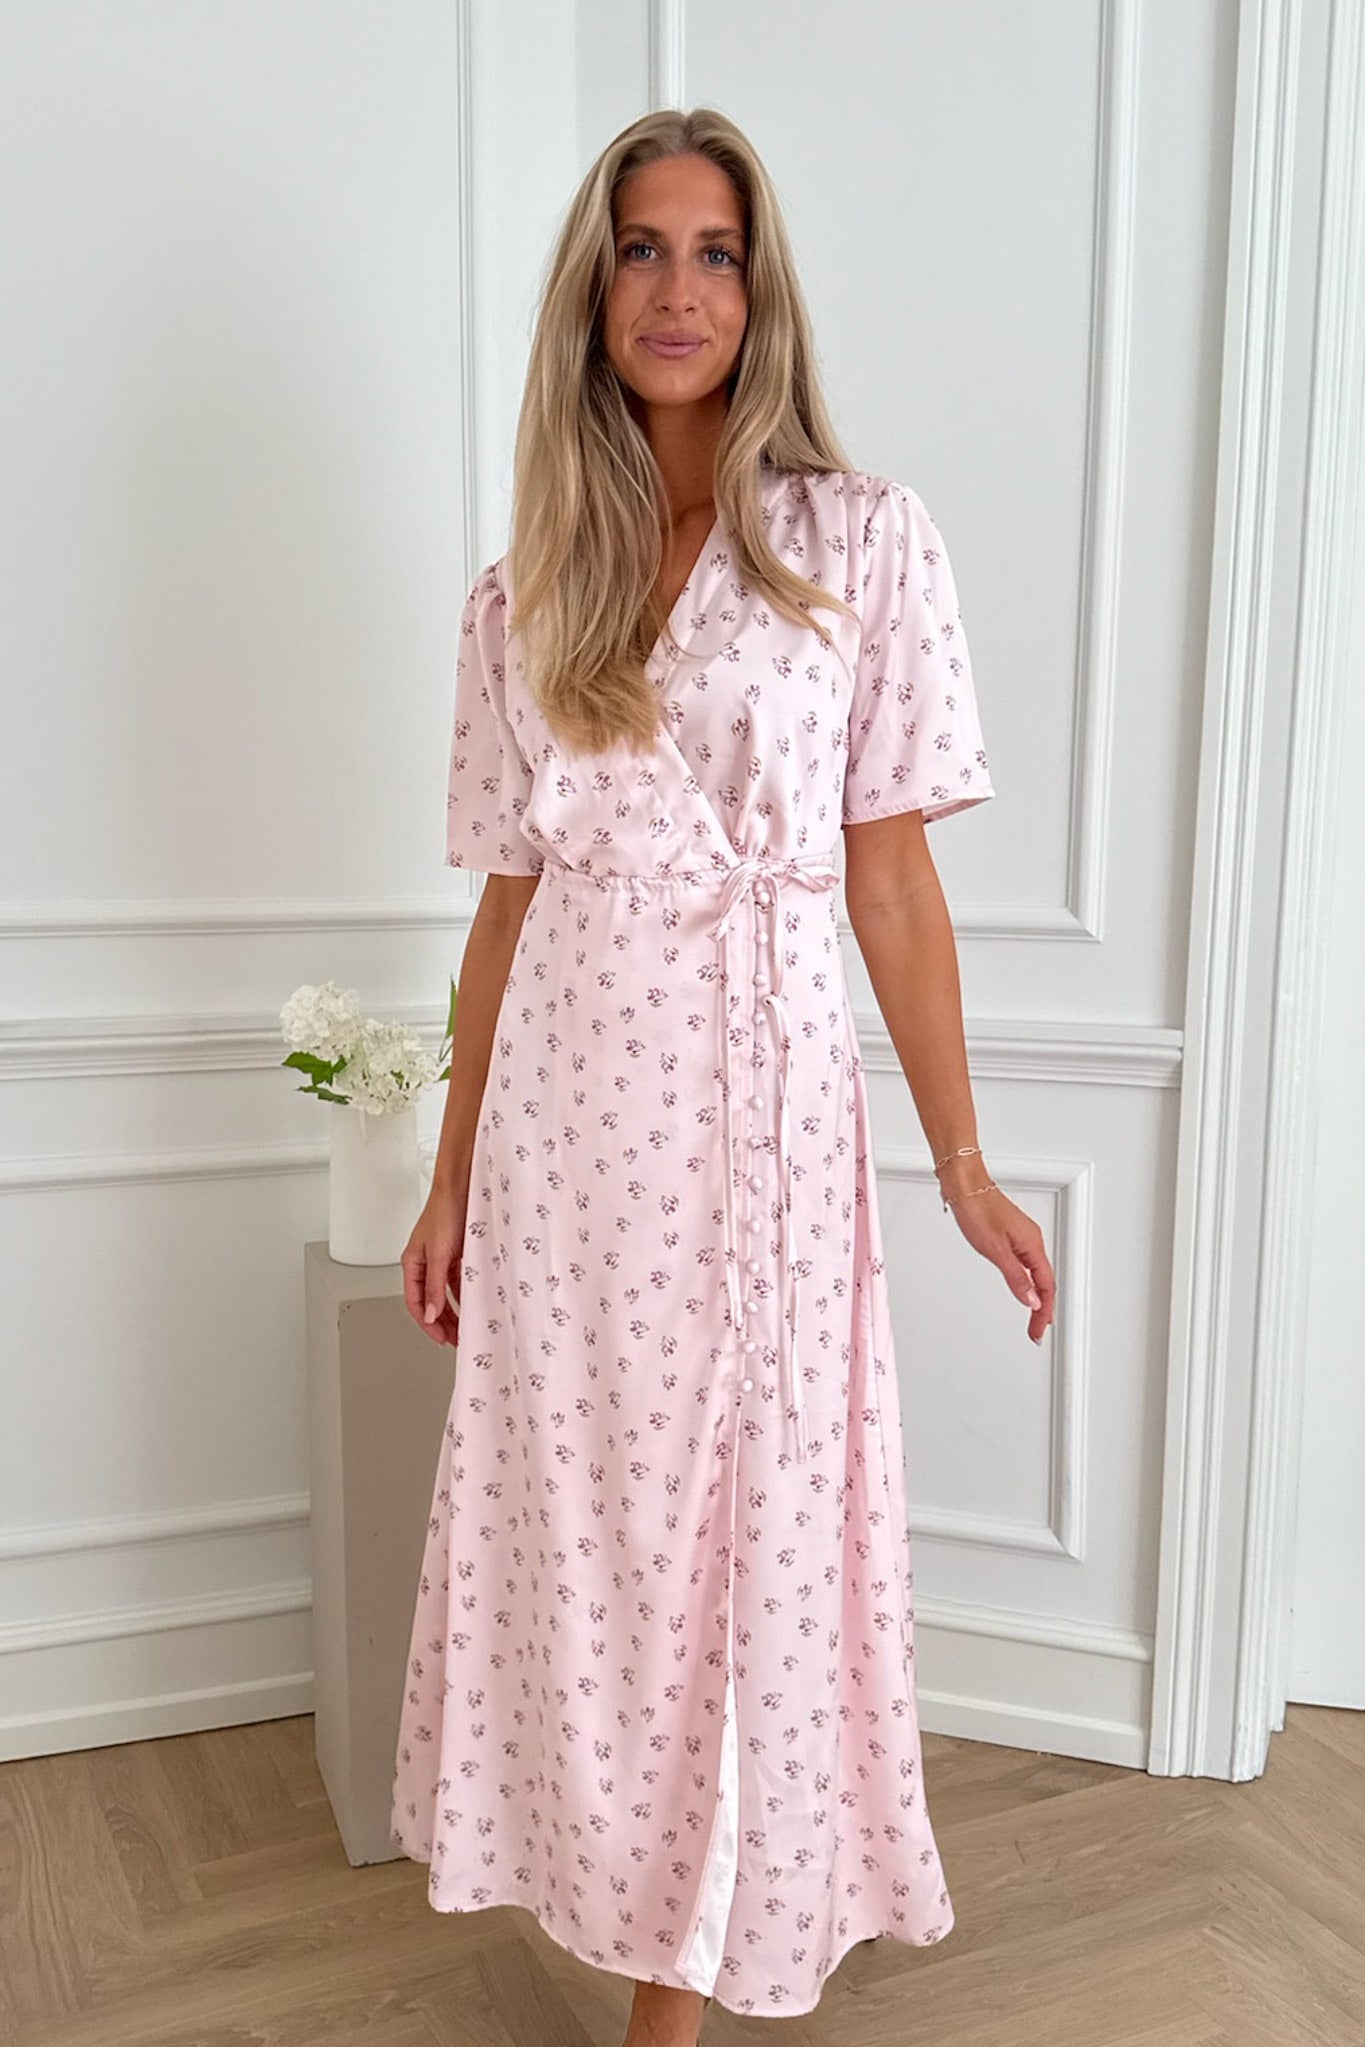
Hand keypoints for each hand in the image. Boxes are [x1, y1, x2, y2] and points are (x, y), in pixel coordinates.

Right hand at [400, 1184, 467, 1345]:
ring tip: (464, 1328)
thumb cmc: (444, 1212)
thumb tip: (431, 1314)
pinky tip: (474, 1306)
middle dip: (441, 1323)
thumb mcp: (438, 1254)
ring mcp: (442, 1260)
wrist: (463, 1189)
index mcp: (412, 1263)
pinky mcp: (458, 1256)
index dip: (427, 1323)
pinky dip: (465, 1296)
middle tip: (454, 1340)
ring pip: (445, 1295)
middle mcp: (426, 1264)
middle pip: (431, 1302)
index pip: (415, 1302)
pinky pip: (459, 1283)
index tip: (440, 1338)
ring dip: (454, 1312)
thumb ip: (435, 1286)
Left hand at [940, 1172, 1054, 1344]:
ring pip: (1037, 1274)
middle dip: (1042, 1310)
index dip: (1043, 1313)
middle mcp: (1032, 1241)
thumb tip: (1031, 1301)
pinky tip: (1023, 1287)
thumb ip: (1016, 1277)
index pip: (1045, 1288)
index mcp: (1032, 1245)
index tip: (1038, 1332)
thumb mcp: (995, 1250)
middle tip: (1035, 1332)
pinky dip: (1028, 1281)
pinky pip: (1027, 1264)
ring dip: (1036, 1297)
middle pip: (1045, 1283)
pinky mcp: (1011, 1234)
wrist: (965, 1184)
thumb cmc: (977, 1210)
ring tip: (1034, 1317)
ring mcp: (1022, 1237)